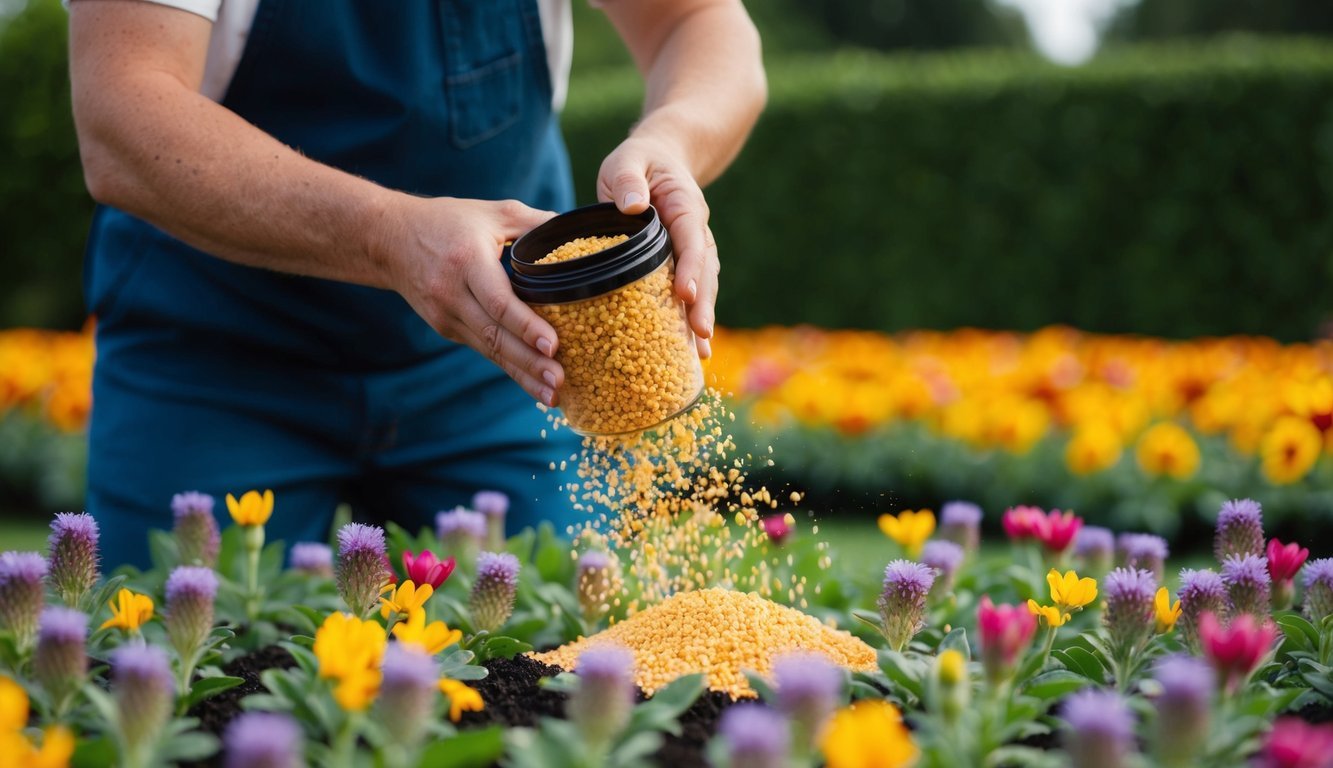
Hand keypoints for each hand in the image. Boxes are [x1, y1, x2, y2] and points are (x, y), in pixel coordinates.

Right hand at [380, 195, 562, 404]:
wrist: (389, 240)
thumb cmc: (447, 221)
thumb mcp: (491, 213)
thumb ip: (535, 223)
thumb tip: (581, 235)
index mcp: (466, 262)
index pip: (498, 302)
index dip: (526, 326)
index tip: (554, 345)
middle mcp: (452, 294)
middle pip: (495, 335)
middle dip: (529, 363)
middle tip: (560, 382)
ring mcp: (445, 316)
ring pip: (489, 350)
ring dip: (522, 375)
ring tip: (553, 395)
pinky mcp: (446, 329)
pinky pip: (483, 350)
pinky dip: (509, 368)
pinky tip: (534, 384)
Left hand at [597, 136, 717, 357]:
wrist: (659, 159)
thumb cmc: (639, 161)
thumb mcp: (628, 160)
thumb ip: (628, 179)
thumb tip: (633, 206)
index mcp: (685, 207)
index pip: (692, 240)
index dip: (690, 268)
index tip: (684, 293)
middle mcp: (695, 231)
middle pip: (705, 271)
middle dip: (704, 304)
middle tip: (702, 336)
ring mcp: (692, 249)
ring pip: (703, 285)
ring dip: (702, 317)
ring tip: (701, 354)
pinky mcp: (681, 263)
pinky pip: (690, 290)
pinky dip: (690, 317)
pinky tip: (689, 350)